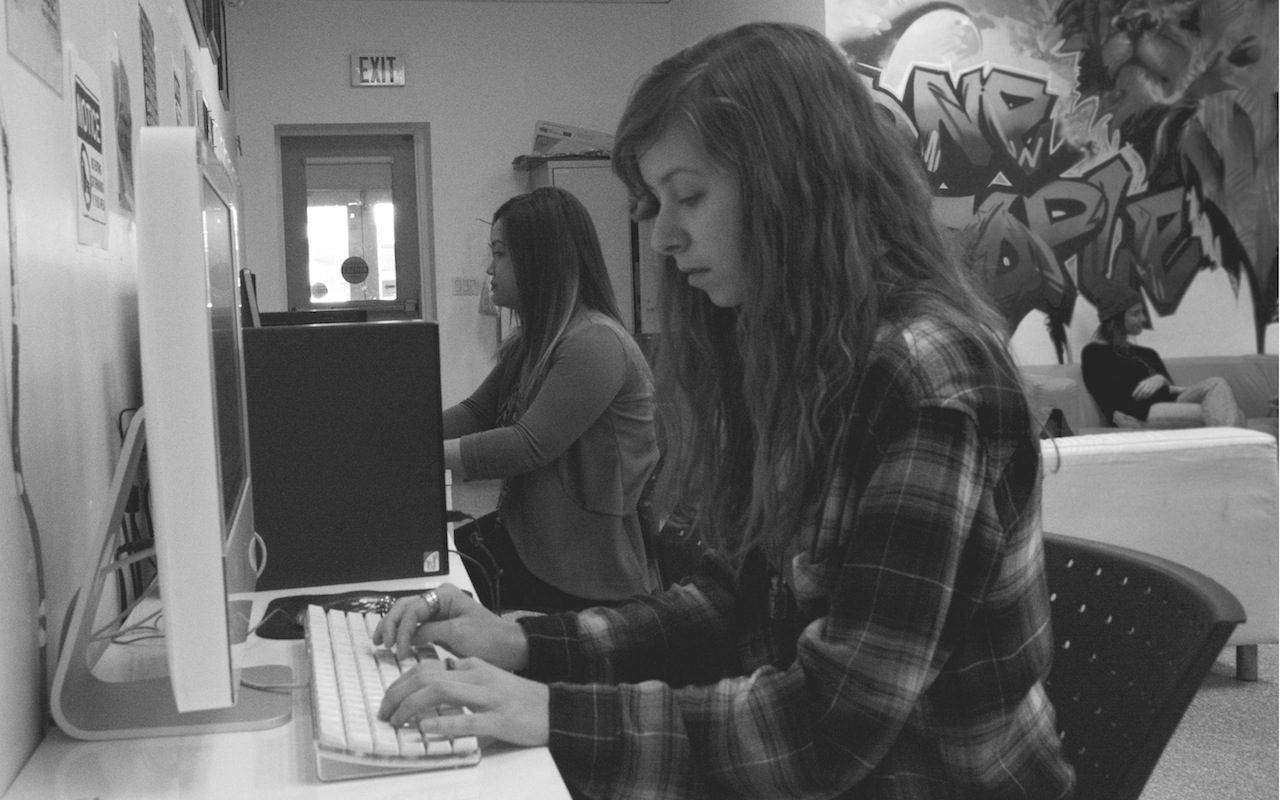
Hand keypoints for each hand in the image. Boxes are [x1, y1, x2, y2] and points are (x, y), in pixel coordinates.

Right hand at [372, 583, 529, 671]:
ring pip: (407, 616)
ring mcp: (439, 612)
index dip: (402, 629)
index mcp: (445, 595)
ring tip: (381, 643)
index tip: (400, 649)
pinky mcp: (440, 626)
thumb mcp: (457, 634)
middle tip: (382, 643)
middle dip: (390, 624)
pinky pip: (416, 627)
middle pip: (405, 607)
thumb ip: (429, 632)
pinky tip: (396, 644)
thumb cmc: (491, 638)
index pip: (413, 609)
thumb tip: (408, 637)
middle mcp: (440, 599)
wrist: (510, 648)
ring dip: (393, 628)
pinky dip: (404, 635)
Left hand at [377, 656, 549, 746]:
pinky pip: (467, 720)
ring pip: (441, 691)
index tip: (389, 697)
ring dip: (412, 705)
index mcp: (474, 667)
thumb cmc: (521, 698)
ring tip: (396, 720)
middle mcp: (478, 677)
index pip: (428, 666)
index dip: (402, 681)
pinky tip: (425, 730)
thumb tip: (438, 680)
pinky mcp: (499, 719)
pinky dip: (442, 723)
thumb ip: (465, 677)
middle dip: (398, 692)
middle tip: (384, 711)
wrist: (555, 709)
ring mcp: (488, 697)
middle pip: (428, 675)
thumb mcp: (489, 679)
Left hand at [1132, 374, 1169, 399]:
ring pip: (1146, 392)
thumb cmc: (1152, 380)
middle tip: (1136, 399)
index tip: (1133, 396)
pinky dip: (1148, 395)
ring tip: (1140, 399)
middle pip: (1142, 390)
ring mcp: (1152, 386)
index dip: (1135, 392)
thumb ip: (1142, 382)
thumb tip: (1138, 384)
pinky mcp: (1156, 388)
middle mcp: (1148, 384)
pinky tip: (1145, 398)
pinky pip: (1151, 392)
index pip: (1139, 387)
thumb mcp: (1146, 380)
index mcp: (1145, 382)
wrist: (1160, 378)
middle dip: (1139, 395)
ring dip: (1142, 396)